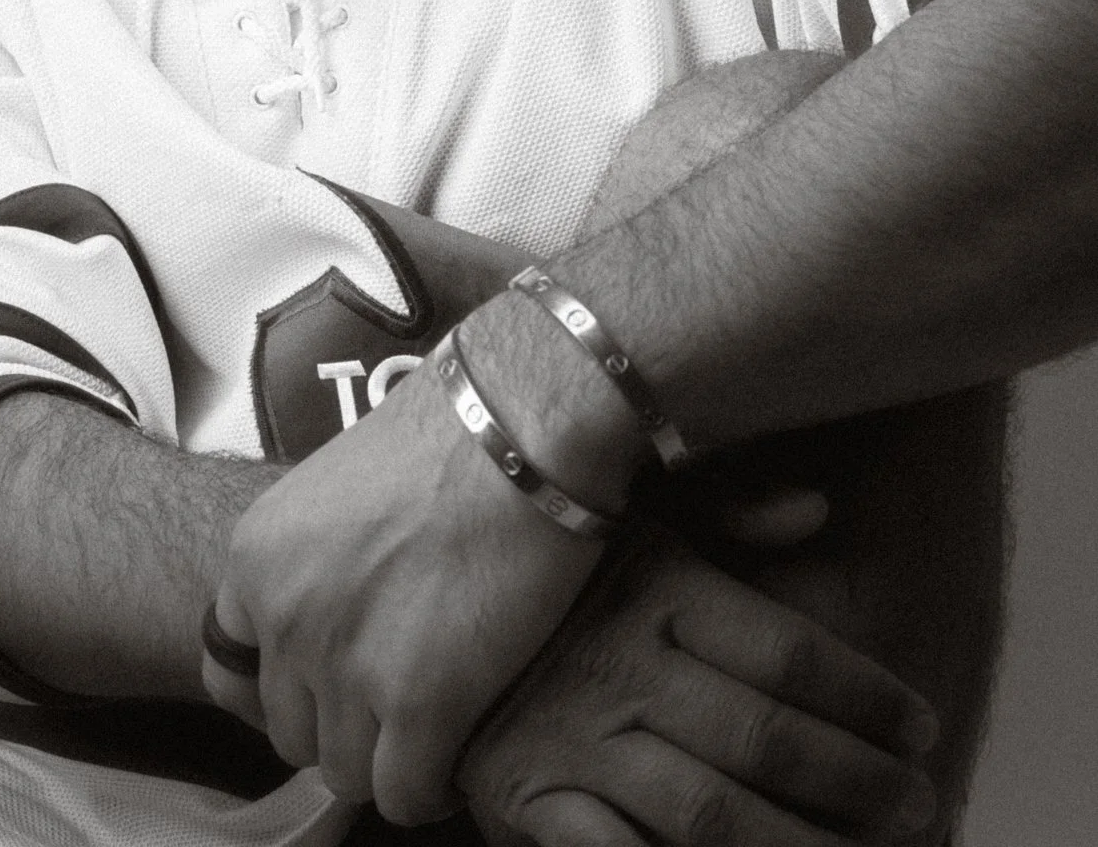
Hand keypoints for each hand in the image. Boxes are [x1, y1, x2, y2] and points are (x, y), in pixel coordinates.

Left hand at [202, 354, 605, 822]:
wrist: (520, 427)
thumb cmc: (451, 432)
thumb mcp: (339, 487)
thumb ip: (316, 556)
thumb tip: (338, 604)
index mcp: (257, 558)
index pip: (228, 672)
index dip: (284, 685)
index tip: (325, 685)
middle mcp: (285, 616)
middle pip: (291, 731)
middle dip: (341, 723)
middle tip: (393, 701)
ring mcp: (346, 665)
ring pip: (345, 772)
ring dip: (389, 757)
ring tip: (432, 727)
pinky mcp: (420, 703)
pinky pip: (405, 793)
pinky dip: (431, 786)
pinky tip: (458, 753)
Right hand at [458, 527, 939, 846]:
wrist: (404, 596)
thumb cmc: (540, 554)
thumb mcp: (631, 511)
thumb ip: (728, 513)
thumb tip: (818, 509)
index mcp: (656, 588)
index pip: (788, 652)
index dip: (868, 695)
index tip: (922, 725)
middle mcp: (623, 664)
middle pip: (767, 739)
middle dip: (859, 783)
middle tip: (921, 805)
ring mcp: (576, 738)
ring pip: (711, 816)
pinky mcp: (528, 801)